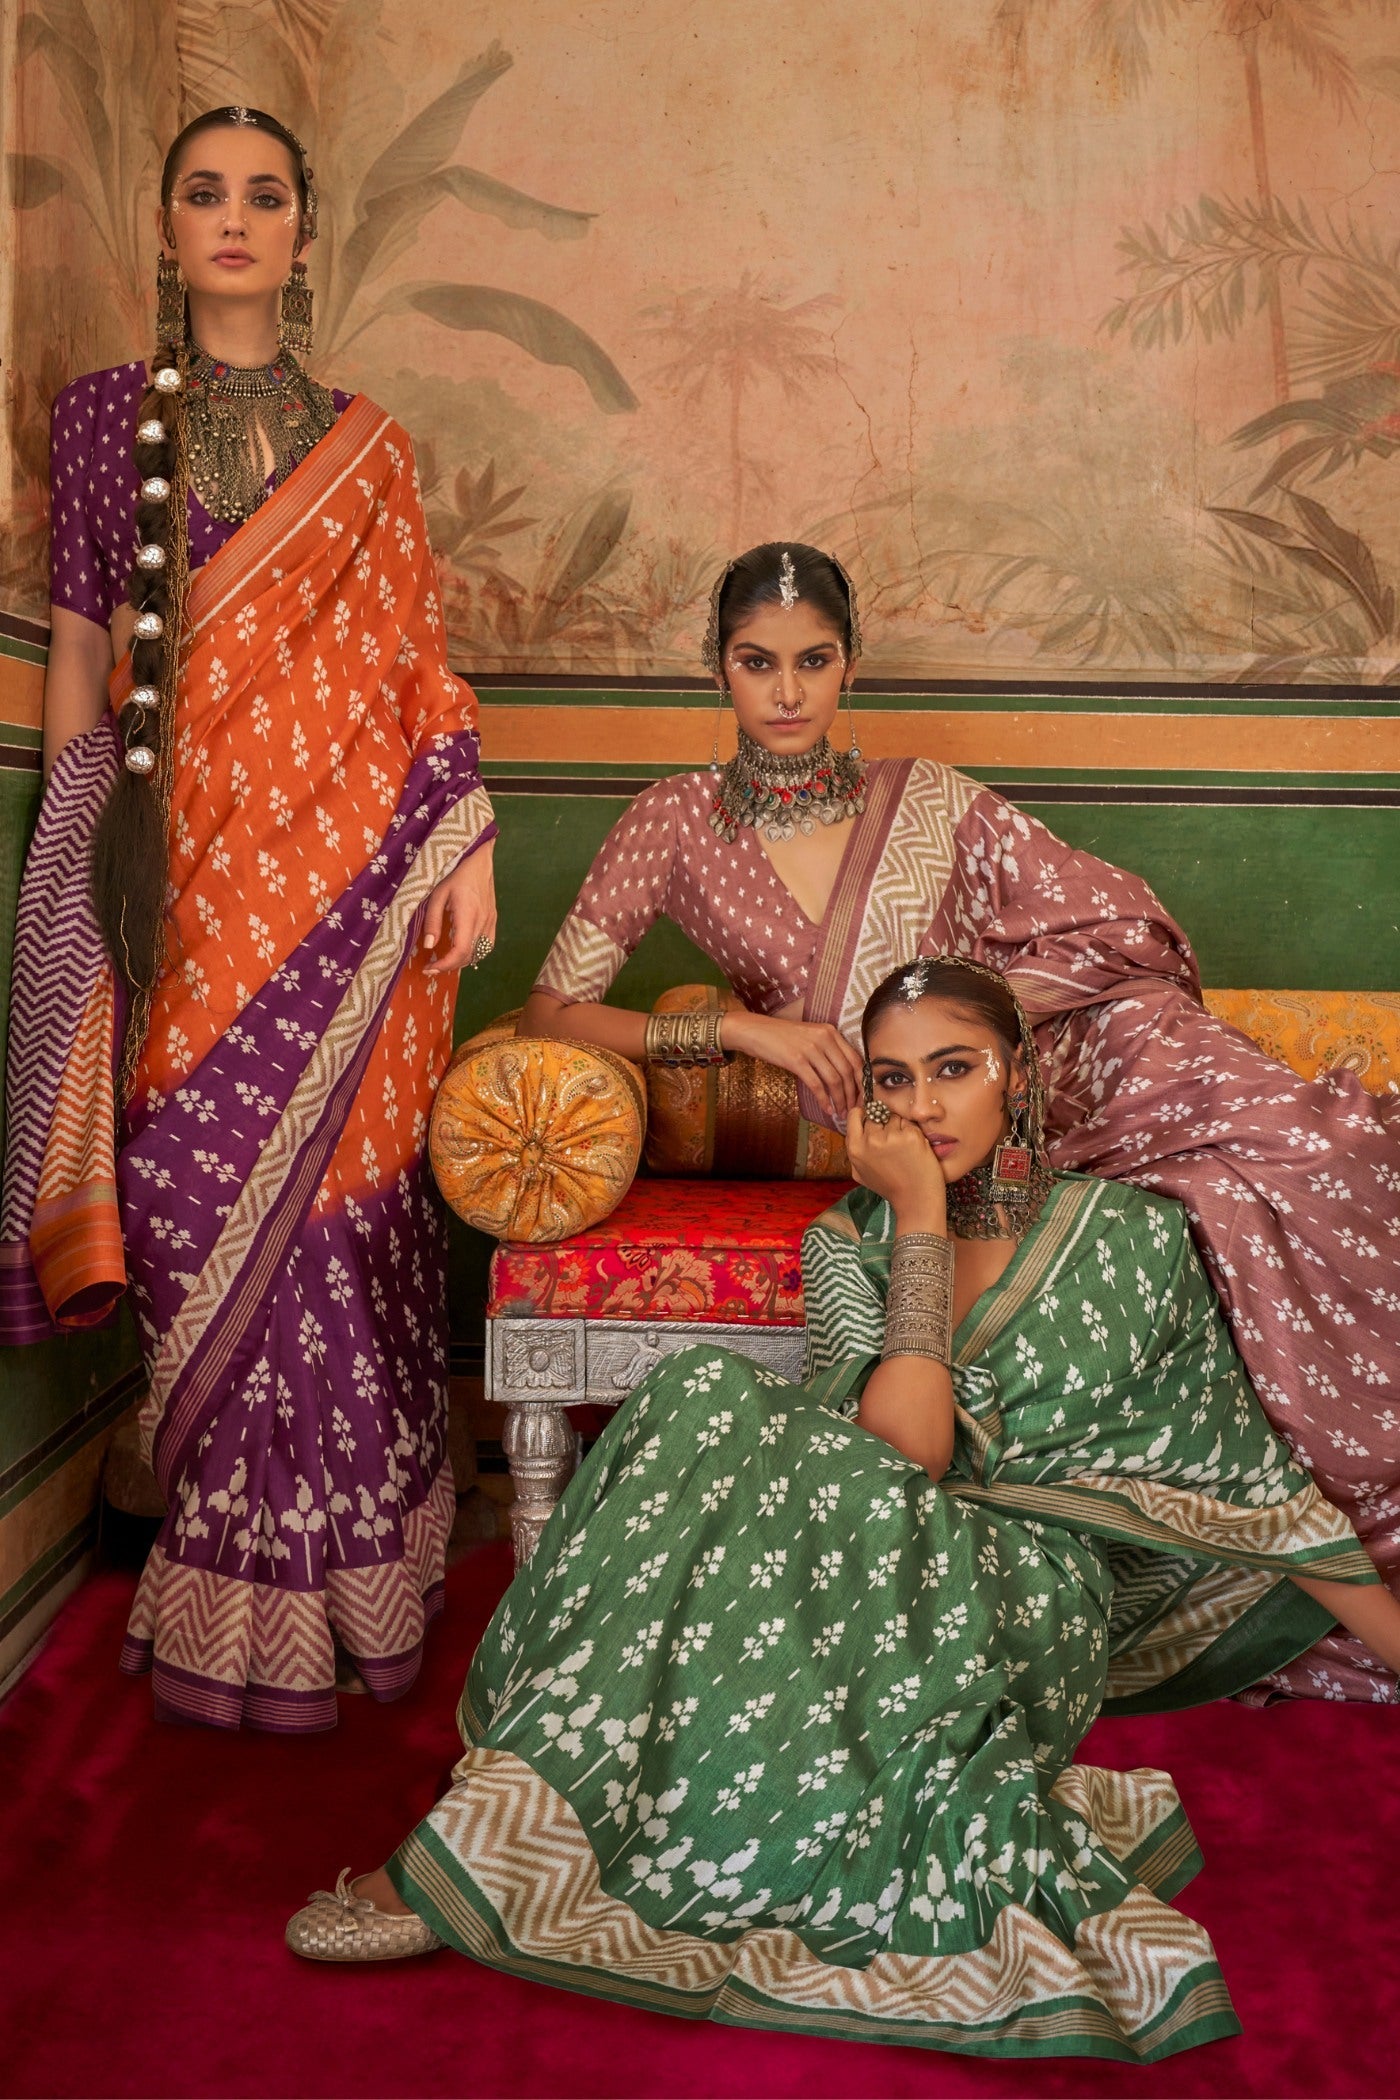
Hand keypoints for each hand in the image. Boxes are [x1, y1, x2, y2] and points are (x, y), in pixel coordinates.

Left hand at [421, 838, 496, 975]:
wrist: (478, 858)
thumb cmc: (454, 872)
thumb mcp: (437, 894)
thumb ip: (433, 920)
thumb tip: (429, 946)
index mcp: (468, 915)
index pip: (461, 951)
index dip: (445, 965)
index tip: (429, 968)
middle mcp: (483, 921)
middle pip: (470, 956)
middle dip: (450, 965)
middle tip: (432, 966)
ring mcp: (491, 921)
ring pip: (480, 953)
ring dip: (462, 960)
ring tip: (446, 959)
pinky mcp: (494, 919)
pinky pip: (487, 944)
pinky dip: (474, 953)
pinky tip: (463, 949)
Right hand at [721, 1010, 863, 1120]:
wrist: (755, 1031)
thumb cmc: (782, 1037)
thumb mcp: (810, 1036)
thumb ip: (827, 1049)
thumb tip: (843, 1075)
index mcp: (830, 1032)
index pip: (856, 1059)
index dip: (862, 1081)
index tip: (862, 1096)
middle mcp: (824, 1038)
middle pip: (848, 1071)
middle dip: (853, 1094)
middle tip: (853, 1109)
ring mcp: (810, 1049)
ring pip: (834, 1080)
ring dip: (840, 1100)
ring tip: (840, 1112)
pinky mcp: (796, 1061)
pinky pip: (816, 1084)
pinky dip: (824, 1099)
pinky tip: (826, 1108)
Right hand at [845, 1104, 947, 1232]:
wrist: (915, 1200)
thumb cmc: (889, 1187)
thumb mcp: (860, 1173)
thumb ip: (855, 1150)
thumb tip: (856, 1127)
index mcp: (855, 1148)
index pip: (855, 1114)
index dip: (865, 1115)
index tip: (874, 1121)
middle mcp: (870, 1140)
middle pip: (877, 1114)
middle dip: (885, 1123)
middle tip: (893, 1142)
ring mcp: (891, 1137)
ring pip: (895, 1117)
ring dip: (901, 1128)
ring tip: (905, 1149)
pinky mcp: (911, 1136)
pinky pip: (910, 1124)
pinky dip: (914, 1133)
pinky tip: (915, 1150)